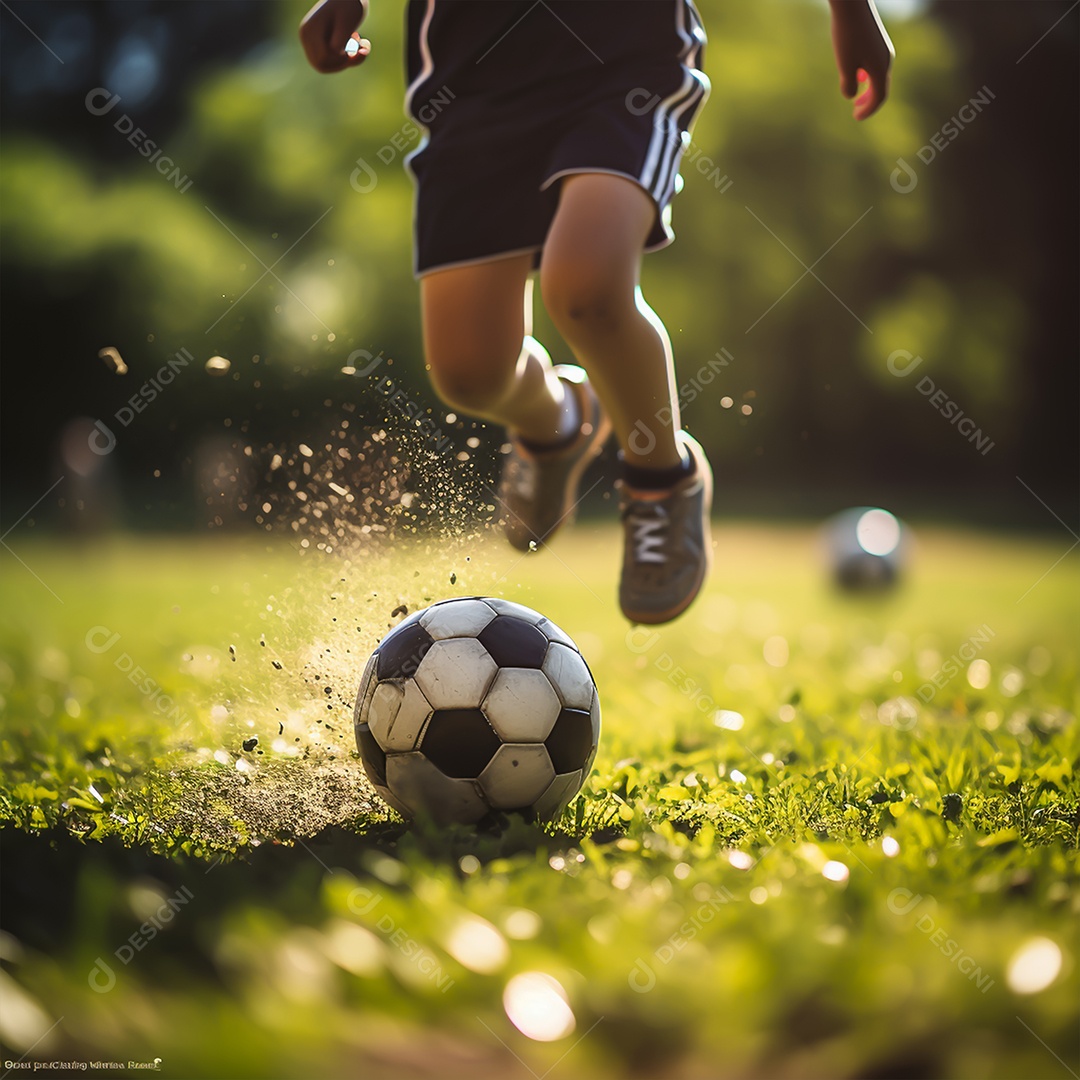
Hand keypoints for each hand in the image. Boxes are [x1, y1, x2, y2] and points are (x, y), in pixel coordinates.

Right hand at [299, 0, 369, 73]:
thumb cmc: (350, 5)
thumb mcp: (347, 23)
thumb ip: (339, 40)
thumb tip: (334, 53)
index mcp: (310, 30)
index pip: (323, 59)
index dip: (341, 61)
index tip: (357, 49)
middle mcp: (306, 36)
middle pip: (321, 65)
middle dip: (342, 63)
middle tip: (360, 52)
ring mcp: (310, 39)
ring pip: (325, 65)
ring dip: (345, 61)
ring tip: (359, 45)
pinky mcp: (317, 42)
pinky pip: (329, 59)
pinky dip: (345, 57)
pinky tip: (355, 42)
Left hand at [830, 0, 894, 119]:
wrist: (852, 4)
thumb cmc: (847, 35)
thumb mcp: (845, 65)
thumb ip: (848, 84)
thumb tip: (851, 95)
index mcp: (881, 68)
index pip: (879, 97)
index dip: (868, 110)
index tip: (855, 117)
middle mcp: (886, 59)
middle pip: (881, 87)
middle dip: (869, 102)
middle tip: (856, 111)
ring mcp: (883, 49)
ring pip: (878, 75)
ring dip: (868, 89)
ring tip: (856, 97)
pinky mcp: (877, 40)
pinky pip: (875, 64)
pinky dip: (868, 75)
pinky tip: (858, 75)